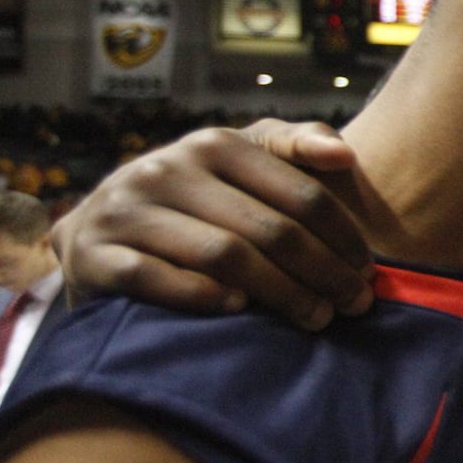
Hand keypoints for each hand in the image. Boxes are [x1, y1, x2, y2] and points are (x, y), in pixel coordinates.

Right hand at [52, 120, 373, 329]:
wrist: (98, 230)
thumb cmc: (195, 199)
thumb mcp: (240, 161)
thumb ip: (294, 146)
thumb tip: (344, 154)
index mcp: (214, 144)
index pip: (300, 193)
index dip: (344, 236)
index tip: (368, 271)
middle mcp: (167, 169)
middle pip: (269, 229)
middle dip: (323, 272)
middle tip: (355, 305)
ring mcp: (126, 210)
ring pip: (223, 255)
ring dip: (280, 293)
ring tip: (316, 318)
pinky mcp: (94, 253)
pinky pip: (156, 279)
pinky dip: (202, 296)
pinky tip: (238, 311)